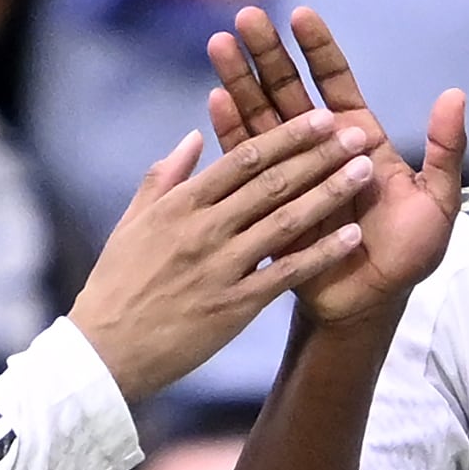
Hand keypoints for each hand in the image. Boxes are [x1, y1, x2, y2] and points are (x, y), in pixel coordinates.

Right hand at [67, 111, 376, 399]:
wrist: (104, 351)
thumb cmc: (117, 284)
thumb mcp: (133, 222)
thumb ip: (165, 176)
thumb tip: (195, 136)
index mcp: (180, 204)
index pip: (243, 158)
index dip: (287, 136)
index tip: (320, 118)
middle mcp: (204, 229)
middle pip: (272, 183)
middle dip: (319, 156)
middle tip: (357, 134)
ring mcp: (221, 267)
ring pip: (285, 222)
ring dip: (329, 194)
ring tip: (364, 173)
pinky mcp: (234, 306)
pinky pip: (285, 274)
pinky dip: (320, 254)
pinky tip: (352, 236)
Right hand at [205, 5, 465, 327]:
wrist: (372, 304)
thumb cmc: (408, 253)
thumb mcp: (438, 201)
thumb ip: (444, 150)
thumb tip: (455, 94)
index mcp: (358, 137)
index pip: (334, 81)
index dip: (318, 49)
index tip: (300, 16)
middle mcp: (319, 148)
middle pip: (289, 90)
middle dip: (268, 53)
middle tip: (246, 16)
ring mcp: (290, 173)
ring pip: (261, 118)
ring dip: (240, 82)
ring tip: (219, 45)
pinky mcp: (267, 203)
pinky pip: (246, 165)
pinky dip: (231, 133)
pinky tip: (216, 101)